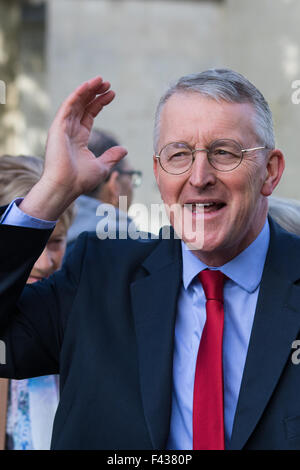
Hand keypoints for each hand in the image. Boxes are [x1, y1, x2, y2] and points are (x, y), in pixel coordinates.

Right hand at [20, 77, 126, 220]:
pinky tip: (88, 86)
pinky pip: (68, 106)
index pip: (89, 114)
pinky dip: (78, 95)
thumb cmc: (80, 180)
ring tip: (100, 80)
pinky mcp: (58, 127)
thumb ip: (111, 156)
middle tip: (107, 83)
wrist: (66, 186)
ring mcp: (63, 128)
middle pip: (82, 106)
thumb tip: (124, 149)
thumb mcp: (102, 166)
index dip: (100, 103)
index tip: (112, 94)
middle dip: (94, 93)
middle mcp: (70, 131)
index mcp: (79, 138)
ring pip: (75, 103)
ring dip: (87, 90)